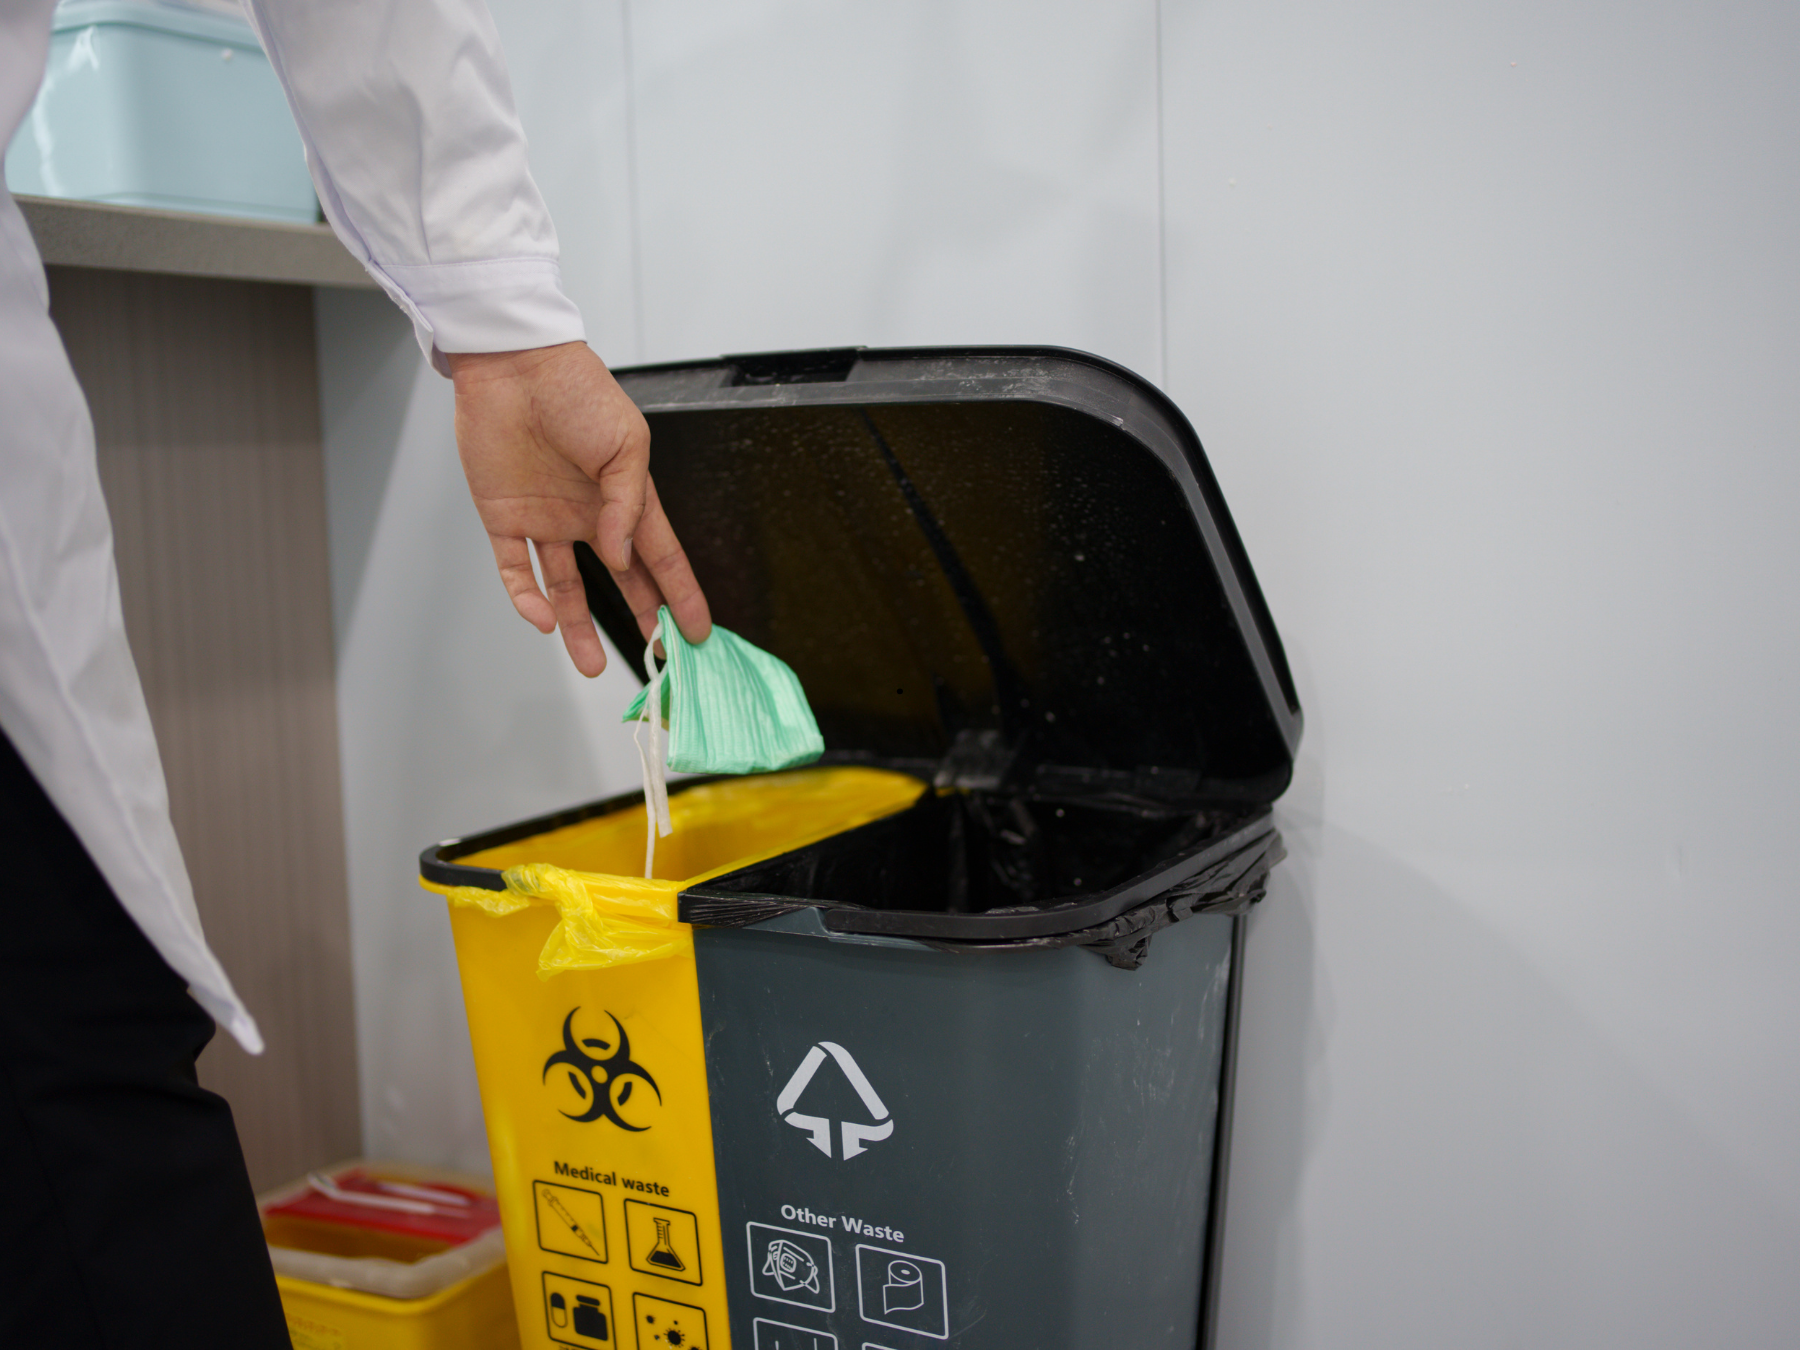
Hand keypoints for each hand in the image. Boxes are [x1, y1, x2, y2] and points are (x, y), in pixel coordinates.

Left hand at [448, 342, 711, 675]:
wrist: (512, 366)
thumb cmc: (576, 391)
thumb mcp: (626, 443)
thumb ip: (626, 505)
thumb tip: (622, 559)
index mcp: (626, 495)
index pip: (661, 556)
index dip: (681, 595)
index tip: (698, 632)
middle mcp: (589, 515)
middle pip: (620, 580)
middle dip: (640, 618)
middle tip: (656, 657)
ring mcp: (546, 519)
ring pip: (565, 589)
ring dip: (576, 628)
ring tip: (590, 667)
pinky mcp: (504, 518)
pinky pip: (515, 571)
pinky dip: (527, 599)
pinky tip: (542, 620)